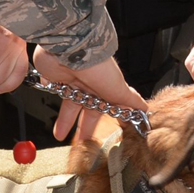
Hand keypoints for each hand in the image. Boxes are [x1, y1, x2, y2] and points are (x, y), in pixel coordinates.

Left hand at [30, 48, 144, 141]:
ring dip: (64, 120)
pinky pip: (52, 88)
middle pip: (84, 110)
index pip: (105, 108)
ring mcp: (71, 79)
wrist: (74, 50)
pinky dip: (51, 96)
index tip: (102, 135)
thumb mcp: (119, 89)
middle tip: (80, 143)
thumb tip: (145, 108)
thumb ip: (130, 100)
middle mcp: (88, 84)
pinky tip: (48, 107)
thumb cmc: (99, 68)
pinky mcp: (55, 76)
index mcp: (104, 88)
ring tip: (59, 135)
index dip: (102, 121)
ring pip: (68, 104)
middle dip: (82, 127)